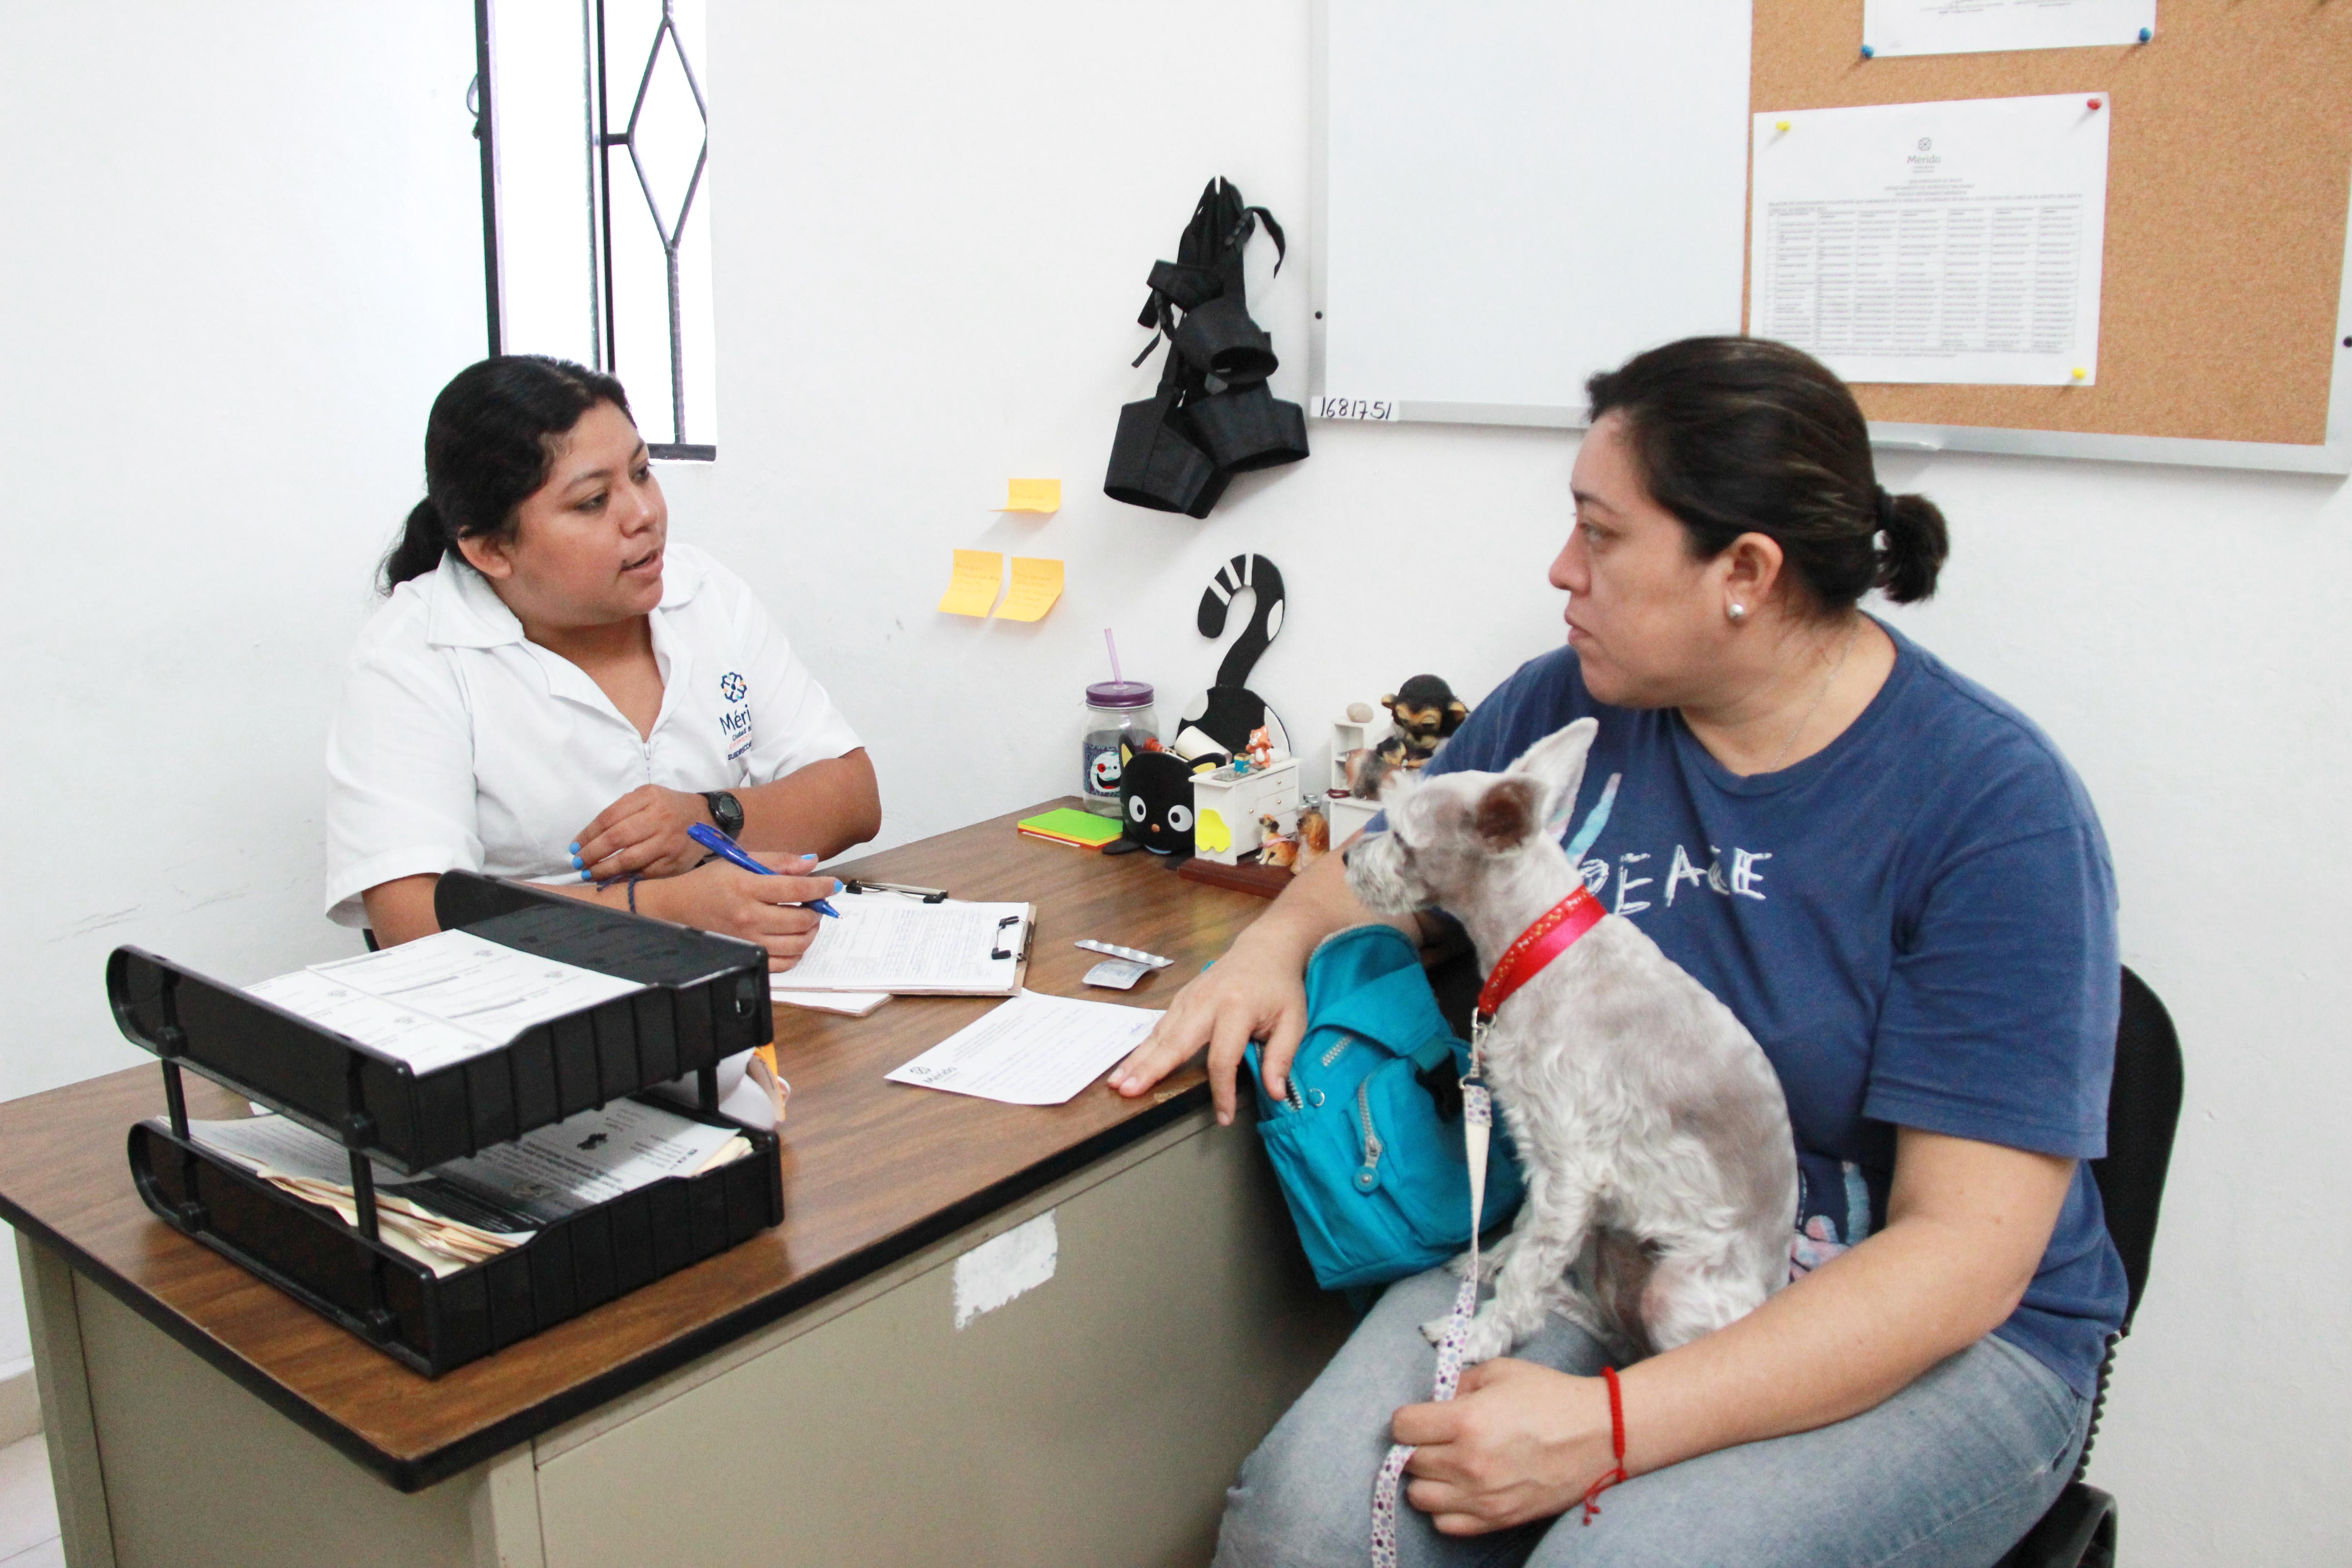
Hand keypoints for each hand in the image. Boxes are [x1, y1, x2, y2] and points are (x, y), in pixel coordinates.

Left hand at [570, 786, 715, 881]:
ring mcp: (668, 842)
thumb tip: (592, 837)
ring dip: (604, 869)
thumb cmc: (669, 807)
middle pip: (616, 838)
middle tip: (578, 862)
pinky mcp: (674, 862)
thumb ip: (623, 810)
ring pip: (629, 859)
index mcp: (649, 798)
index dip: (588, 834)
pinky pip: (644, 874)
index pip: (609, 817)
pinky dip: (625, 879)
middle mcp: (659, 819)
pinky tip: (612, 880)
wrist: (707, 818)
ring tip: (589, 873)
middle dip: (592, 853)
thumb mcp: (647, 796)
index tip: (575, 845)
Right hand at [638, 853, 834, 970]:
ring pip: (797, 944)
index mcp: (747, 888)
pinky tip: (793, 939)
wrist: (676, 909)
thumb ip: (778, 861)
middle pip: (801, 920)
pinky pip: (783, 964)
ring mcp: (748, 941)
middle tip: (816, 904)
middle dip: (817, 911)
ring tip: (807, 920)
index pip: (797, 889)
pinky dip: (796, 952)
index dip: (822, 887)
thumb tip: (811, 863)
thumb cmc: (709, 883)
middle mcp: (748, 917)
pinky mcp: (746, 956)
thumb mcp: (740, 861)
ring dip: (810, 932)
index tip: (834, 885)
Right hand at [1105, 938, 1307, 1123]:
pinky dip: (1142, 1047)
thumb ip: (1281, 1057)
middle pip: (1175, 1041)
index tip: (1224, 1117)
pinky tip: (1129, 1065)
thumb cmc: (1280, 987)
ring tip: (1116, 1083)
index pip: (1222, 1057)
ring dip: (1137, 1060)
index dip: (1221, 1090)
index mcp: (1236, 1007)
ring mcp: (1189, 997)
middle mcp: (1206, 1001)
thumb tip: (1275, 1094)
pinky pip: (1159, 1026)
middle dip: (1150, 1068)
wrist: (1265, 948)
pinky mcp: (1181, 998)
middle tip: (1127, 1091)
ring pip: (1160, 1033)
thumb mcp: (1294, 1021)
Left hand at [1392, 1359, 1619, 1534]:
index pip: (1402, 1427)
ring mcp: (1483, 1496)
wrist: (1601, 1435)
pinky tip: (1460, 1489)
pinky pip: (1446, 1524)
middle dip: (1416, 1446)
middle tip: (1436, 1437)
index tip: (1421, 1416)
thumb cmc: (1552, 1397)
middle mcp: (1469, 1463)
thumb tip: (1434, 1400)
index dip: (1408, 1419)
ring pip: (1420, 1497)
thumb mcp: (1500, 1371)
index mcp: (1466, 1421)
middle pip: (1409, 1461)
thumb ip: (1459, 1383)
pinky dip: (1444, 1508)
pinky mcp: (1498, 1519)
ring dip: (1426, 1479)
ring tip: (1445, 1464)